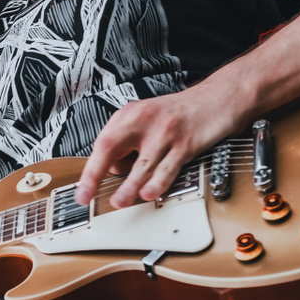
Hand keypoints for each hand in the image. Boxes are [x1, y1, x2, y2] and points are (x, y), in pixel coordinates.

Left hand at [77, 84, 239, 209]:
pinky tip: (148, 193)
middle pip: (111, 148)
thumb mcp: (147, 119)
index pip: (102, 143)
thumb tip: (112, 171)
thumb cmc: (180, 113)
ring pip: (141, 164)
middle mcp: (144, 120)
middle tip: (88, 196)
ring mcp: (165, 131)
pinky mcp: (186, 143)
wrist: (217, 98)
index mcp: (130, 116)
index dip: (89, 169)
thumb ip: (128, 142)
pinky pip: (168, 167)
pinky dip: (157, 183)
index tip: (82, 191)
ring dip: (128, 186)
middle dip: (96, 175)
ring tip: (120, 201)